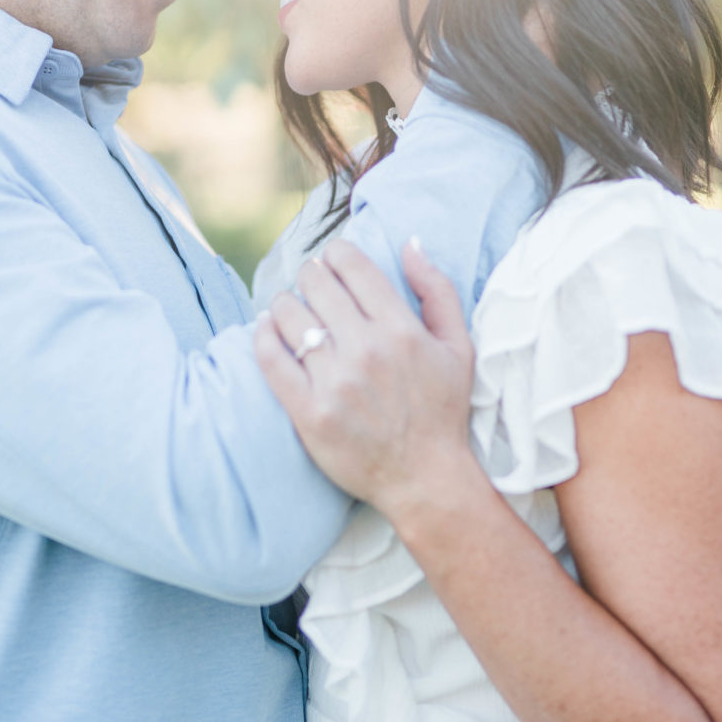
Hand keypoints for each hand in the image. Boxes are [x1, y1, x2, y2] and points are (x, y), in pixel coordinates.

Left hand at [254, 237, 489, 526]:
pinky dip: (263, 336)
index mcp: (401, 329)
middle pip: (316, 283)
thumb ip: (437, 289)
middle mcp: (366, 351)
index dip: (336, 254)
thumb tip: (409, 243)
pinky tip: (267, 328)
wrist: (424, 478)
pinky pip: (271, 359)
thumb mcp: (458, 345)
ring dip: (285, 303)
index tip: (333, 261)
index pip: (352, 266)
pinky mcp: (309, 411)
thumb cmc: (442, 410)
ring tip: (290, 309)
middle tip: (312, 284)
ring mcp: (335, 382)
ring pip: (289, 315)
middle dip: (311, 275)